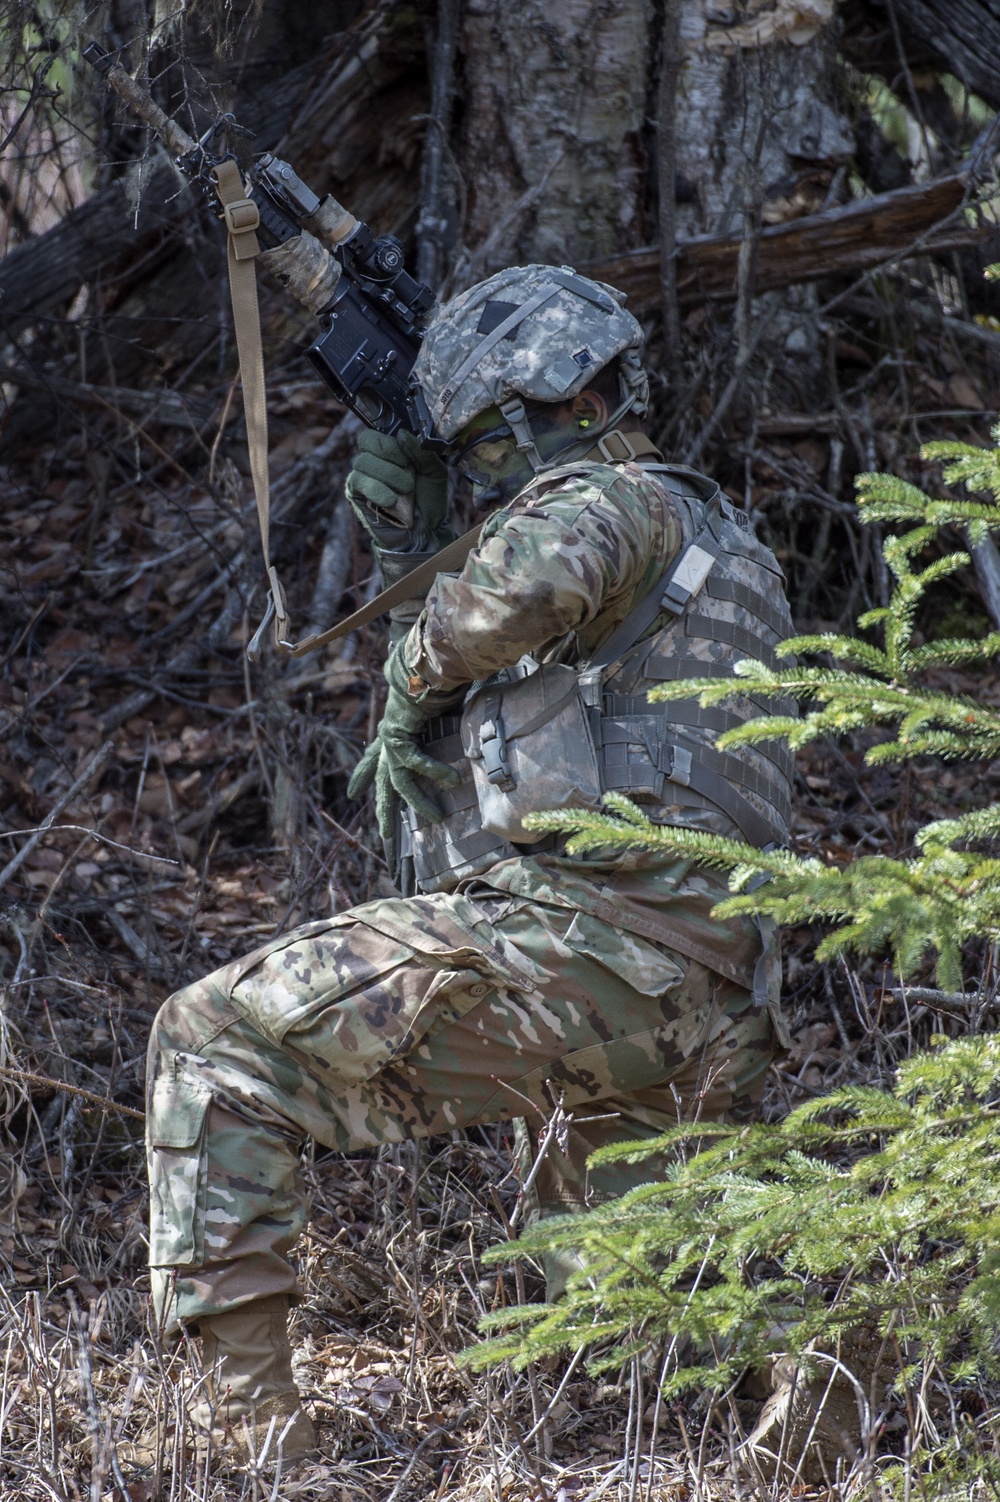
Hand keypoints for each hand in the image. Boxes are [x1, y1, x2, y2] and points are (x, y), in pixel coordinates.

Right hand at [345, 429, 447, 547]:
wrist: (425, 531)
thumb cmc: (429, 501)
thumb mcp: (435, 472)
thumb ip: (422, 452)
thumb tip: (402, 434)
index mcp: (389, 453)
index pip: (376, 434)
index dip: (389, 443)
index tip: (407, 460)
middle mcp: (372, 462)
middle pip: (366, 442)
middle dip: (390, 457)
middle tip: (407, 476)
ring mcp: (362, 477)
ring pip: (363, 462)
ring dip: (388, 475)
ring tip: (405, 491)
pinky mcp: (356, 495)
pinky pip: (359, 483)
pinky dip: (377, 490)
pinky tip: (391, 501)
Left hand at [347, 649, 459, 840]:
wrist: (426, 662)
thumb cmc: (435, 681)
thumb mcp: (437, 708)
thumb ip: (442, 721)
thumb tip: (459, 719)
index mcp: (391, 731)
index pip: (373, 758)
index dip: (362, 775)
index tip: (351, 793)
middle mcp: (387, 739)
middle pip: (383, 783)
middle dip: (383, 811)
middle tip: (385, 836)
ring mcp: (390, 740)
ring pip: (400, 783)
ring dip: (420, 803)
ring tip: (439, 818)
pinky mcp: (397, 736)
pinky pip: (416, 762)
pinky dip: (434, 771)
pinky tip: (452, 781)